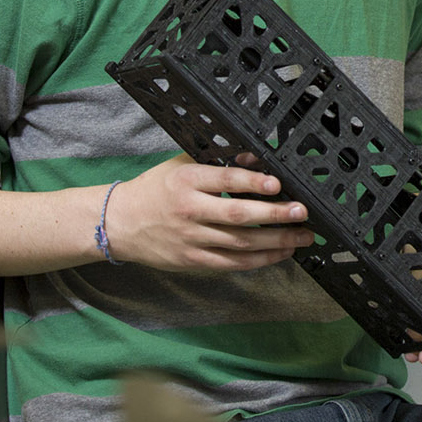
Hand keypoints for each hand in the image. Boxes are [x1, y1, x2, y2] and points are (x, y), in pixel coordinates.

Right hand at [102, 154, 311, 272]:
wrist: (120, 223)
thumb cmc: (155, 190)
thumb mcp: (181, 165)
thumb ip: (217, 161)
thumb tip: (255, 157)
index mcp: (187, 181)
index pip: (225, 180)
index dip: (253, 183)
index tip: (278, 184)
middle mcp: (190, 211)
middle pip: (238, 216)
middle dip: (275, 215)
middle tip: (301, 212)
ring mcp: (191, 239)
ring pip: (240, 244)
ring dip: (276, 242)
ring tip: (302, 236)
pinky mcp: (193, 261)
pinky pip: (232, 263)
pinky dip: (259, 260)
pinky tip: (280, 253)